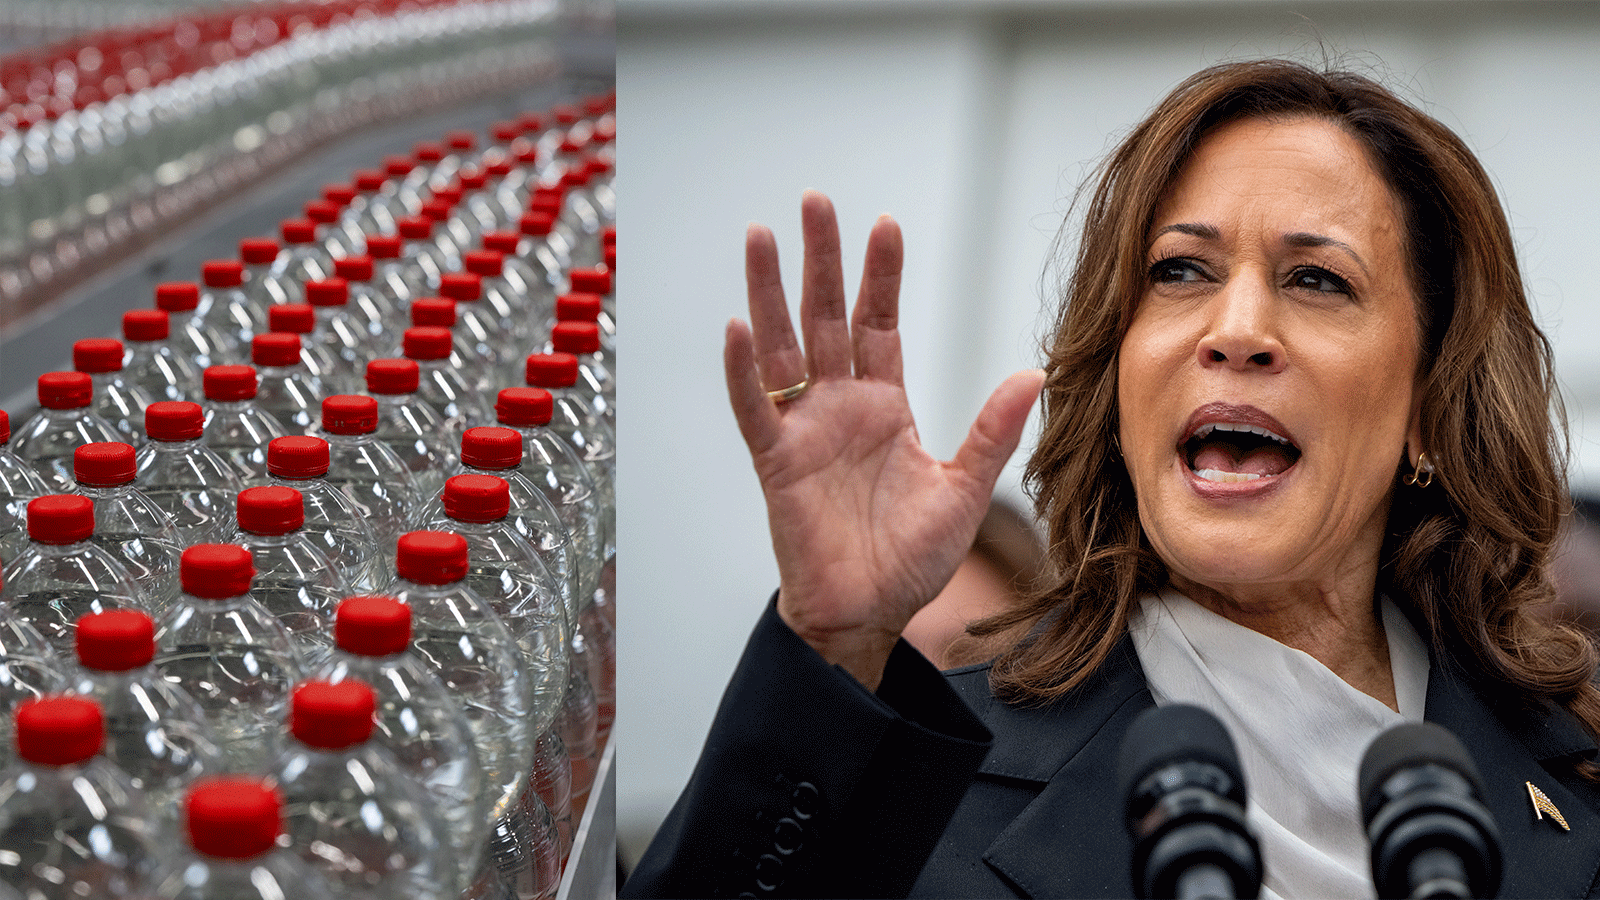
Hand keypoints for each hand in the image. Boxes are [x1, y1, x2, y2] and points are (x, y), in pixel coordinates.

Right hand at [725, 190, 1044, 688]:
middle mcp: (840, 407)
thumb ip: (991, 431)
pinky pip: (755, 410)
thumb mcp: (963, 489)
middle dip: (821, 259)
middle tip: (814, 200)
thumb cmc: (910, 559)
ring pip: (781, 347)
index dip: (880, 276)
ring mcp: (804, 431)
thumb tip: (1035, 374)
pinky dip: (743, 372)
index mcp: (884, 406)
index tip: (884, 225)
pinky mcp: (776, 463)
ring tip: (760, 237)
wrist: (869, 613)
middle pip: (825, 317)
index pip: (879, 324)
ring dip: (769, 293)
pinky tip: (738, 329)